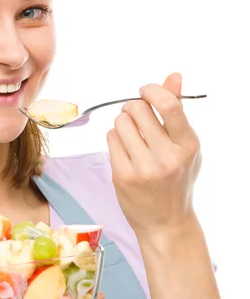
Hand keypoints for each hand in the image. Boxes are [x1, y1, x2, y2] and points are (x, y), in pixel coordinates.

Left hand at [106, 72, 201, 238]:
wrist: (166, 222)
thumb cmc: (176, 179)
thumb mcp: (185, 146)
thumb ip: (177, 110)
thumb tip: (173, 76)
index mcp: (187, 145)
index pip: (168, 106)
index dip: (152, 91)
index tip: (145, 91)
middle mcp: (167, 156)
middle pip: (136, 110)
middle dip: (133, 108)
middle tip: (136, 118)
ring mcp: (143, 168)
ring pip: (120, 123)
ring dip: (122, 124)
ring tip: (132, 138)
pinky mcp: (123, 176)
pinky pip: (110, 140)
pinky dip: (115, 139)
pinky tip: (125, 151)